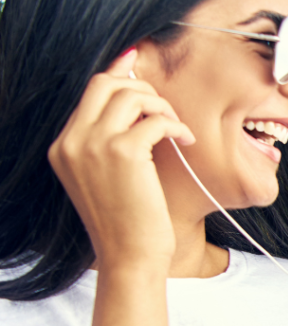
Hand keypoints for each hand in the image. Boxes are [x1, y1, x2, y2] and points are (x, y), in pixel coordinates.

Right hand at [47, 49, 194, 271]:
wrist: (129, 257)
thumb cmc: (127, 223)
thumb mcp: (106, 179)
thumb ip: (110, 142)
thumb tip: (134, 103)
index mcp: (64, 147)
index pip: (91, 92)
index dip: (121, 77)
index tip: (142, 68)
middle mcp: (72, 141)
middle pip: (104, 82)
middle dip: (141, 86)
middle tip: (165, 109)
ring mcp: (94, 145)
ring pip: (131, 95)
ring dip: (162, 106)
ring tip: (177, 129)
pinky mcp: (123, 153)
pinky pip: (156, 120)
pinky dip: (177, 126)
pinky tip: (186, 142)